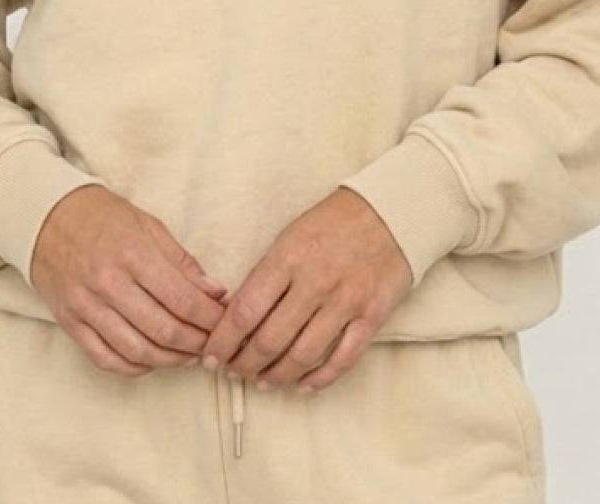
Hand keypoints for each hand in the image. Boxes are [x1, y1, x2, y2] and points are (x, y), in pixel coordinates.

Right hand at [30, 184, 229, 375]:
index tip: (226, 322)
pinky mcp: (70, 323)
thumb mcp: (148, 225)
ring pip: (137, 351)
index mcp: (133, 253)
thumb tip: (215, 293)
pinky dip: (134, 367)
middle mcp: (108, 283)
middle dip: (196, 343)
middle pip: (163, 331)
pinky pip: (106, 359)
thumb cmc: (102, 216)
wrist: (45, 217)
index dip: (210, 318)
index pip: (182, 299)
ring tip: (188, 355)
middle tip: (212, 344)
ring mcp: (86, 306)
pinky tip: (152, 360)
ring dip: (170, 360)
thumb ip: (182, 262)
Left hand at [198, 187, 413, 393]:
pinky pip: (342, 360)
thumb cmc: (332, 222)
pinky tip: (302, 386)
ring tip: (262, 382)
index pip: (245, 310)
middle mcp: (314, 282)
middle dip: (244, 364)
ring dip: (277, 376)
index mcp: (288, 257)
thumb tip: (237, 315)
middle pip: (269, 340)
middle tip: (233, 372)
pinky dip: (319, 380)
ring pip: (302, 355)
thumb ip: (267, 274)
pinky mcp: (372, 317)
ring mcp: (345, 302)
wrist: (390, 212)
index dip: (223, 341)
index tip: (210, 356)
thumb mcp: (291, 235)